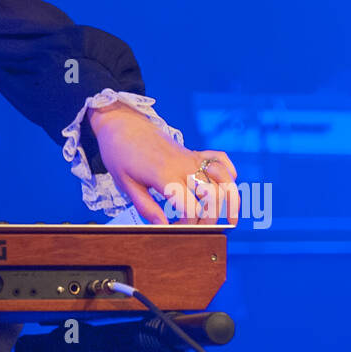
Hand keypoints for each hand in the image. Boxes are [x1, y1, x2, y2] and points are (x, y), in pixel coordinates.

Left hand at [90, 103, 238, 225]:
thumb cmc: (119, 154)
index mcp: (165, 176)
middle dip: (211, 218)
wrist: (121, 123)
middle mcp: (183, 166)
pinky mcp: (193, 151)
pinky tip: (228, 186)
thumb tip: (163, 228)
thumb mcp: (126, 184)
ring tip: (230, 219)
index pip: (190, 207)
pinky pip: (220, 159)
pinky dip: (229, 172)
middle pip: (211, 196)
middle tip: (201, 229)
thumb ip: (146, 208)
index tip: (179, 229)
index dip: (190, 224)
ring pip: (223, 178)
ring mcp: (191, 157)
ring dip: (231, 199)